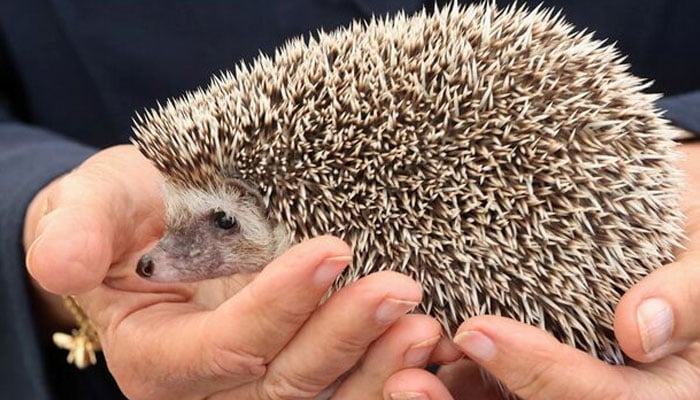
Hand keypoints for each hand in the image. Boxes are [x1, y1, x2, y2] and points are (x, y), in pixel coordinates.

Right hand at [24, 145, 445, 399]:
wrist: (162, 230)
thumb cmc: (128, 217)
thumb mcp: (93, 208)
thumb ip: (78, 230)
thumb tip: (59, 262)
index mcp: (162, 358)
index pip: (226, 349)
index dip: (278, 307)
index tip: (331, 250)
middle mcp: (215, 388)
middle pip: (285, 387)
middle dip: (343, 341)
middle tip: (400, 292)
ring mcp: (263, 385)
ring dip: (378, 370)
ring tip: (424, 327)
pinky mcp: (302, 371)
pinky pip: (347, 390)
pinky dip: (390, 376)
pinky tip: (432, 349)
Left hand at [384, 142, 699, 399]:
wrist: (670, 220)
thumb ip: (692, 296)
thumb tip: (639, 331)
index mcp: (661, 391)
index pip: (600, 399)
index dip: (540, 373)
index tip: (478, 330)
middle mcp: (602, 394)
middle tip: (408, 383)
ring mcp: (560, 380)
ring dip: (446, 397)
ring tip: (392, 375)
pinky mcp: (527, 364)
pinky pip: (484, 383)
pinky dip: (445, 374)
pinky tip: (402, 352)